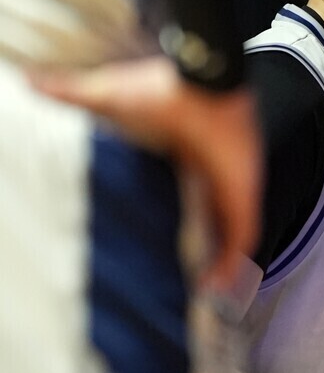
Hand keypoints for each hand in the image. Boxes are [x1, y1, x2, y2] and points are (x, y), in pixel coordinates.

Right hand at [29, 56, 261, 292]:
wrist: (201, 83)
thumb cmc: (161, 88)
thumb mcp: (107, 96)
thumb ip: (72, 95)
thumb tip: (30, 83)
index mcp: (182, 158)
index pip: (179, 196)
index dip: (170, 218)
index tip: (152, 239)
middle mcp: (207, 175)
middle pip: (204, 220)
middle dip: (196, 247)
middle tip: (176, 275)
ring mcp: (228, 187)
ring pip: (225, 236)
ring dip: (216, 262)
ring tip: (199, 289)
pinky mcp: (243, 197)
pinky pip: (241, 239)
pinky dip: (232, 263)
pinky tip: (218, 285)